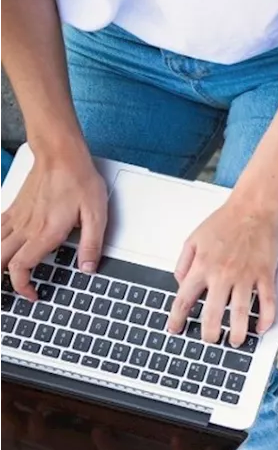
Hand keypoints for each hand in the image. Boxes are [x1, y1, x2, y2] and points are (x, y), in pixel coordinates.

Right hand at [0, 139, 105, 297]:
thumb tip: (88, 269)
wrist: (61, 155)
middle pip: (0, 260)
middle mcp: (26, 228)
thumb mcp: (97, 215)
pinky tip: (1, 248)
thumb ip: (92, 245)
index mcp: (46, 233)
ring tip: (3, 275)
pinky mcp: (14, 208)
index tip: (33, 294)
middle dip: (2, 280)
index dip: (22, 286)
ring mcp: (17, 217)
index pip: (20, 267)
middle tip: (12, 291)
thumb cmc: (79, 181)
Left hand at [167, 194, 277, 346]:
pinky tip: (262, 328)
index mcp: (202, 266)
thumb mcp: (193, 238)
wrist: (254, 207)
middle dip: (210, 333)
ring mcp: (246, 275)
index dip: (177, 318)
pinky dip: (266, 318)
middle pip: (213, 313)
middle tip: (211, 341)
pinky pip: (267, 302)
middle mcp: (222, 274)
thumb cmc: (225, 220)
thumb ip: (183, 262)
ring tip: (236, 342)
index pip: (184, 299)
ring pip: (241, 312)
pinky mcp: (266, 273)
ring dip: (238, 332)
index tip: (175, 329)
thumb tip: (180, 283)